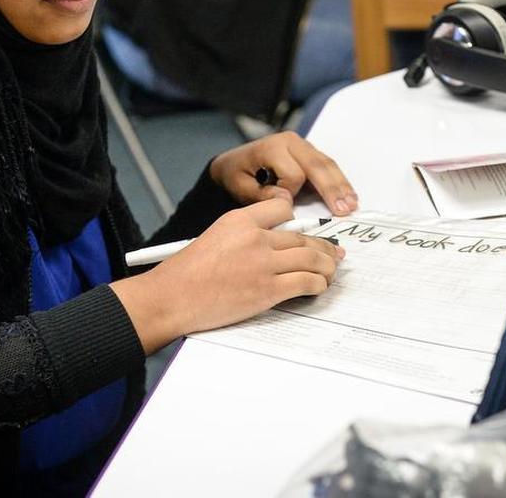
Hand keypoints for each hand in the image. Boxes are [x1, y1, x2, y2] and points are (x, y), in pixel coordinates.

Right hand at [111, 199, 343, 351]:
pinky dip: (317, 284)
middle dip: (323, 247)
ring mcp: (263, 264)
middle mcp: (255, 237)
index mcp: (240, 219)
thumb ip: (245, 235)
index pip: (282, 208)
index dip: (297, 222)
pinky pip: (305, 282)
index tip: (305, 232)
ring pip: (311, 259)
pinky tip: (318, 286)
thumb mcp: (215, 237)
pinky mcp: (267, 290)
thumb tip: (272, 245)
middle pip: (303, 238)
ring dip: (326, 266)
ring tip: (330, 271)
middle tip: (333, 253)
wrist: (172, 297)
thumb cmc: (187, 273)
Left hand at [209, 131, 358, 215]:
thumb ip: (260, 194)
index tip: (284, 204)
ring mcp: (303, 146)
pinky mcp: (310, 154)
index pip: (293, 173)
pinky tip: (350, 196)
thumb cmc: (236, 174)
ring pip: (327, 165)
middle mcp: (291, 142)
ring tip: (352, 205)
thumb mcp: (239, 185)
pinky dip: (340, 182)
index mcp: (273, 147)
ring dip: (341, 186)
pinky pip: (328, 167)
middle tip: (345, 210)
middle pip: (317, 165)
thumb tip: (286, 200)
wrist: (233, 163)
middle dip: (332, 189)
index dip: (291, 192)